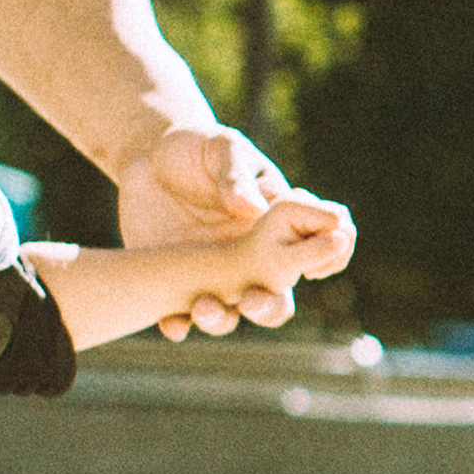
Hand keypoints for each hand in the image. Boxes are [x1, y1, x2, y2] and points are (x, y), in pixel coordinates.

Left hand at [114, 124, 356, 335]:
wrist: (148, 158)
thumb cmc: (199, 147)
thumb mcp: (222, 148)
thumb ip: (238, 174)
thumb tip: (251, 207)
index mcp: (275, 226)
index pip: (315, 253)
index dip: (324, 262)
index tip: (312, 268)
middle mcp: (250, 260)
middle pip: (274, 298)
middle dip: (268, 307)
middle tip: (252, 300)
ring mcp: (213, 276)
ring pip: (228, 316)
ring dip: (220, 320)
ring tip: (203, 308)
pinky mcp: (175, 283)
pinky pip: (180, 316)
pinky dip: (177, 325)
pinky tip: (171, 325)